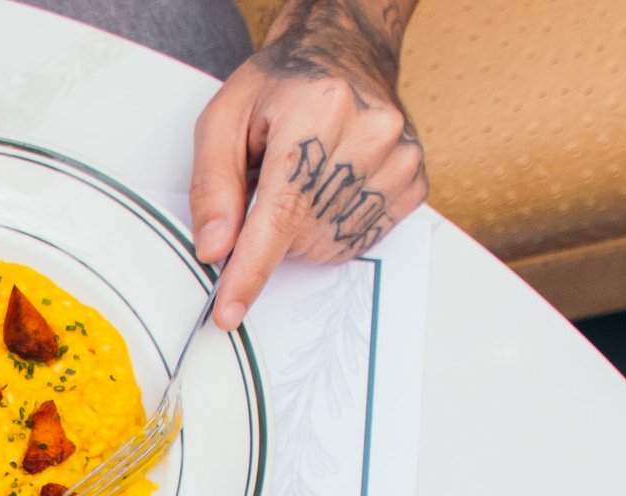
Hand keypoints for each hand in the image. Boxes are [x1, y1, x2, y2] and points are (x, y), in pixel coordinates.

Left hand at [191, 0, 425, 330]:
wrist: (343, 53)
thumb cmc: (280, 86)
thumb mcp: (224, 119)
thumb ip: (213, 185)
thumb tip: (215, 249)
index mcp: (320, 110)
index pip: (281, 212)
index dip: (251, 268)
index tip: (229, 312)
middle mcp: (371, 134)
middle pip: (299, 235)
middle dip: (269, 228)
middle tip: (270, 181)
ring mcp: (399, 160)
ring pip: (326, 246)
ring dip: (300, 229)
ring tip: (305, 175)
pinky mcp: (412, 183)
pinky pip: (355, 241)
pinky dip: (329, 229)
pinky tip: (329, 187)